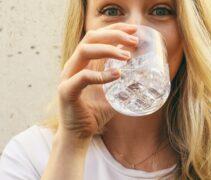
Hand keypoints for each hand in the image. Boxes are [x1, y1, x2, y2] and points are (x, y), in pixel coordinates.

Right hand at [56, 23, 137, 142]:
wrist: (79, 134)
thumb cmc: (95, 111)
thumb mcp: (112, 92)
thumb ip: (121, 80)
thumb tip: (142, 73)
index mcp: (84, 63)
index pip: (97, 37)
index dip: (114, 29)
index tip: (133, 29)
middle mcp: (74, 65)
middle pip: (91, 38)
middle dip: (114, 35)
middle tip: (134, 40)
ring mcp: (68, 76)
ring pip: (84, 51)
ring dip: (108, 49)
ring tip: (127, 56)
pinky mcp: (66, 91)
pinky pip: (83, 77)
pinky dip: (101, 75)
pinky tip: (117, 75)